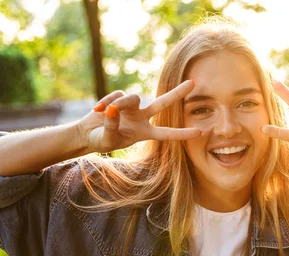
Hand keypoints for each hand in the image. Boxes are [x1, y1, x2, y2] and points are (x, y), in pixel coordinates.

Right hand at [77, 80, 202, 152]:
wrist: (88, 133)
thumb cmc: (100, 141)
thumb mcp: (106, 139)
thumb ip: (111, 127)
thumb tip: (114, 110)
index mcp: (144, 133)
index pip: (167, 133)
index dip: (182, 134)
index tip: (200, 133)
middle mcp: (142, 118)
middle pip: (163, 103)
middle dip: (178, 93)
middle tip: (194, 82)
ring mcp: (132, 108)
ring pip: (132, 98)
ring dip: (119, 104)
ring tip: (103, 112)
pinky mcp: (120, 99)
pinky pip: (117, 96)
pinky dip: (106, 101)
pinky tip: (97, 110)